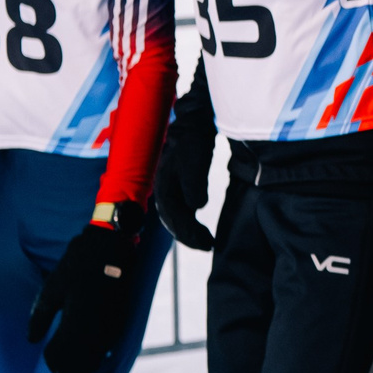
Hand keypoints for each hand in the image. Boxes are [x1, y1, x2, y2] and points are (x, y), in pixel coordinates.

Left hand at [29, 207, 150, 372]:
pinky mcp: (120, 320)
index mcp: (75, 323)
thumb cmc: (77, 267)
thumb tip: (31, 340)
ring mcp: (110, 326)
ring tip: (73, 368)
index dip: (53, 362)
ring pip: (97, 357)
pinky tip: (91, 353)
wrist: (111, 249)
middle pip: (81, 362)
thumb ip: (40, 318)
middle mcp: (95, 329)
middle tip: (59, 371)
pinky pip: (109, 346)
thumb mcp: (51, 290)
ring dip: (84, 364)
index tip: (48, 361)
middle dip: (68, 367)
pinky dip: (99, 354)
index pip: (62, 355)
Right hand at [154, 114, 217, 250]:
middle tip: (210, 246)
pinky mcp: (176, 188)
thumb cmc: (193, 142)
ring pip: (176, 219)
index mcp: (164, 189)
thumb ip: (195, 185)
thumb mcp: (195, 161)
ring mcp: (168, 191)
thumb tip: (196, 207)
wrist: (192, 126)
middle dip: (190, 237)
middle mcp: (162, 193)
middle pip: (174, 223)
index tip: (208, 244)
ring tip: (207, 242)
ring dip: (190, 233)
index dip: (191, 235)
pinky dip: (190, 223)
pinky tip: (200, 228)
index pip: (175, 220)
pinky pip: (180, 211)